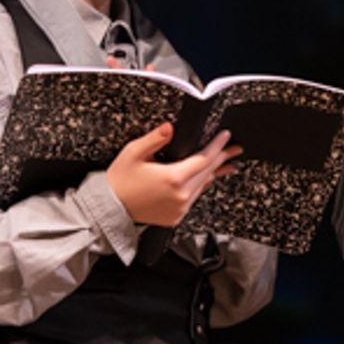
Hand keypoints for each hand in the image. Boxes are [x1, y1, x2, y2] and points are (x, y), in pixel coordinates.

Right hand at [106, 124, 240, 226]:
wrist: (108, 208)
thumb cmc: (119, 181)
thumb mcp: (134, 153)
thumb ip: (155, 138)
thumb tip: (170, 127)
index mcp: (173, 178)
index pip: (204, 159)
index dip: (217, 146)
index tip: (226, 137)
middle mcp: (180, 196)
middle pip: (208, 172)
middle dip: (223, 157)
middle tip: (234, 148)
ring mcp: (179, 208)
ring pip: (203, 185)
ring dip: (215, 172)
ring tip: (227, 163)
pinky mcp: (176, 216)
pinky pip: (194, 197)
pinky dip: (201, 185)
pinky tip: (207, 178)